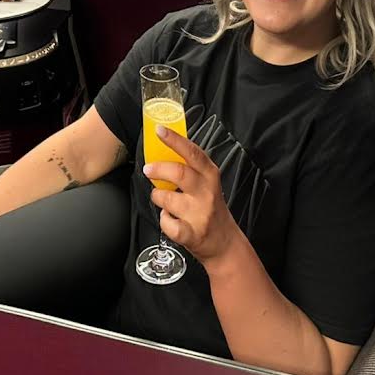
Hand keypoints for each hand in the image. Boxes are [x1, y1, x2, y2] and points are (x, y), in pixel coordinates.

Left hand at [144, 125, 242, 266]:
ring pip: (166, 198)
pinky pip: (167, 223)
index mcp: (210, 176)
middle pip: (179, 173)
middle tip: (148, 169)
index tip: (160, 130)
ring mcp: (200, 213)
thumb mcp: (208, 184)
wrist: (225, 244)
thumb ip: (191, 168)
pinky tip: (171, 220)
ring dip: (158, 197)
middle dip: (158, 169)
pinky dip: (164, 221)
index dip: (175, 140)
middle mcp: (206, 193)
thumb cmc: (211, 210)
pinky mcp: (192, 233)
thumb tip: (164, 149)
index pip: (193, 153)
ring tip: (163, 200)